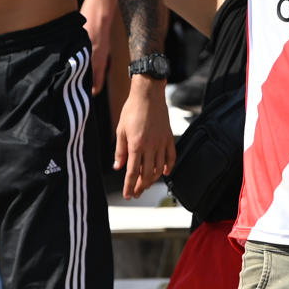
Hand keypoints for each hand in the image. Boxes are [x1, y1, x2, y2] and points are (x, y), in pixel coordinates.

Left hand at [115, 79, 176, 198]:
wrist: (148, 94)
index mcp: (136, 145)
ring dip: (153, 179)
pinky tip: (164, 172)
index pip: (132, 173)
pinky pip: (171, 157)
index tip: (127, 195)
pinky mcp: (169, 137)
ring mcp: (161, 142)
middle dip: (141, 187)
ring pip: (160, 168)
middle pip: (147, 174)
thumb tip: (117, 166)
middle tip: (136, 193)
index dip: (129, 186)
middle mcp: (150, 146)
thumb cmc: (132, 110)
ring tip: (146, 184)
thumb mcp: (121, 130)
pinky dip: (169, 167)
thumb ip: (120, 150)